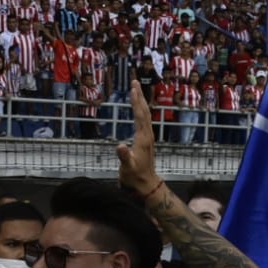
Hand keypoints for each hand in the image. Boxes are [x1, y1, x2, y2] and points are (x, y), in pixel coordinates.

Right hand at [115, 82, 159, 196]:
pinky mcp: (146, 141)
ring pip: (145, 115)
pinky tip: (138, 109)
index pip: (140, 115)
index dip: (136, 101)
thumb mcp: (127, 168)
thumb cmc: (135, 178)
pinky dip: (141, 111)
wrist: (146, 185)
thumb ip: (123, 157)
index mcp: (143, 139)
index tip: (133, 88)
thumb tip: (119, 146)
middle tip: (135, 81)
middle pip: (145, 111)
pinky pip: (144, 121)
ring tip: (136, 90)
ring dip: (141, 101)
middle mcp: (147, 136)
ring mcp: (148, 138)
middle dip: (140, 96)